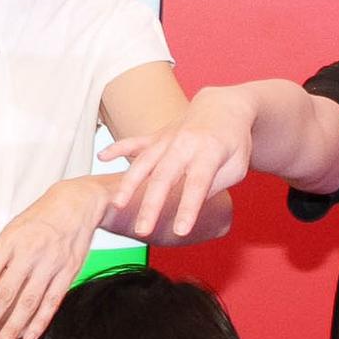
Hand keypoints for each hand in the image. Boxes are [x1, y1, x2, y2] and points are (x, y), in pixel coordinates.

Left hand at [0, 180, 112, 338]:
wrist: (76, 204)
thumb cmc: (38, 220)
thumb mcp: (11, 234)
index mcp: (8, 243)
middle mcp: (28, 253)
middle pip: (4, 294)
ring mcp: (50, 263)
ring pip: (28, 302)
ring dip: (12, 328)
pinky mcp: (68, 272)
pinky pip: (52, 302)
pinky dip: (39, 322)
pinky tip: (28, 337)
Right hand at [97, 102, 259, 243]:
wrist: (225, 107)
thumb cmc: (234, 142)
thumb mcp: (236, 166)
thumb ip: (214, 184)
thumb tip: (193, 204)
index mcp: (209, 152)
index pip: (197, 184)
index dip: (188, 207)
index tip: (180, 231)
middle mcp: (185, 144)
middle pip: (164, 177)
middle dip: (152, 205)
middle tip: (143, 231)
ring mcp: (168, 138)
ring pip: (144, 161)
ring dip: (129, 183)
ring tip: (116, 204)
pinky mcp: (157, 135)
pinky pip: (135, 141)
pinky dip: (118, 147)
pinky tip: (102, 157)